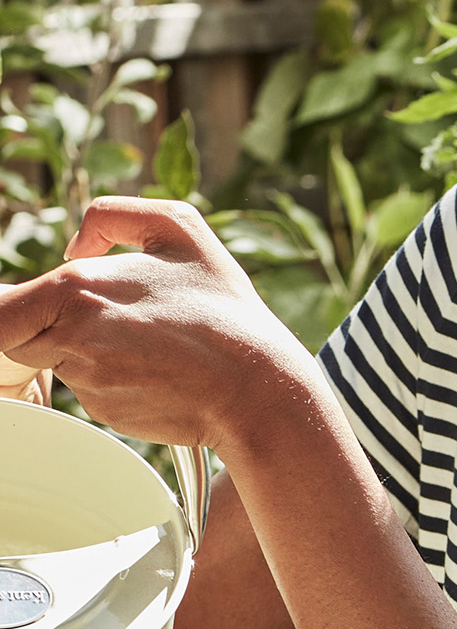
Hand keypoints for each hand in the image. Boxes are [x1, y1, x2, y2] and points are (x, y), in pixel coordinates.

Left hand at [0, 199, 317, 453]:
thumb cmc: (225, 311)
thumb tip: (73, 247)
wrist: (259, 389)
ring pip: (59, 364)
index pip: (1, 310)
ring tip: (144, 347)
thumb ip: (111, 216)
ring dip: (86, 355)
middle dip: (48, 330)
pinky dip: (113, 382)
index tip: (31, 312)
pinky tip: (155, 373)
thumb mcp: (181, 230)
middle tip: (105, 327)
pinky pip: (90, 392)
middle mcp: (72, 337)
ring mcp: (88, 381)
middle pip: (19, 339)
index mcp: (75, 288)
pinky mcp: (106, 412)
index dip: (13, 312)